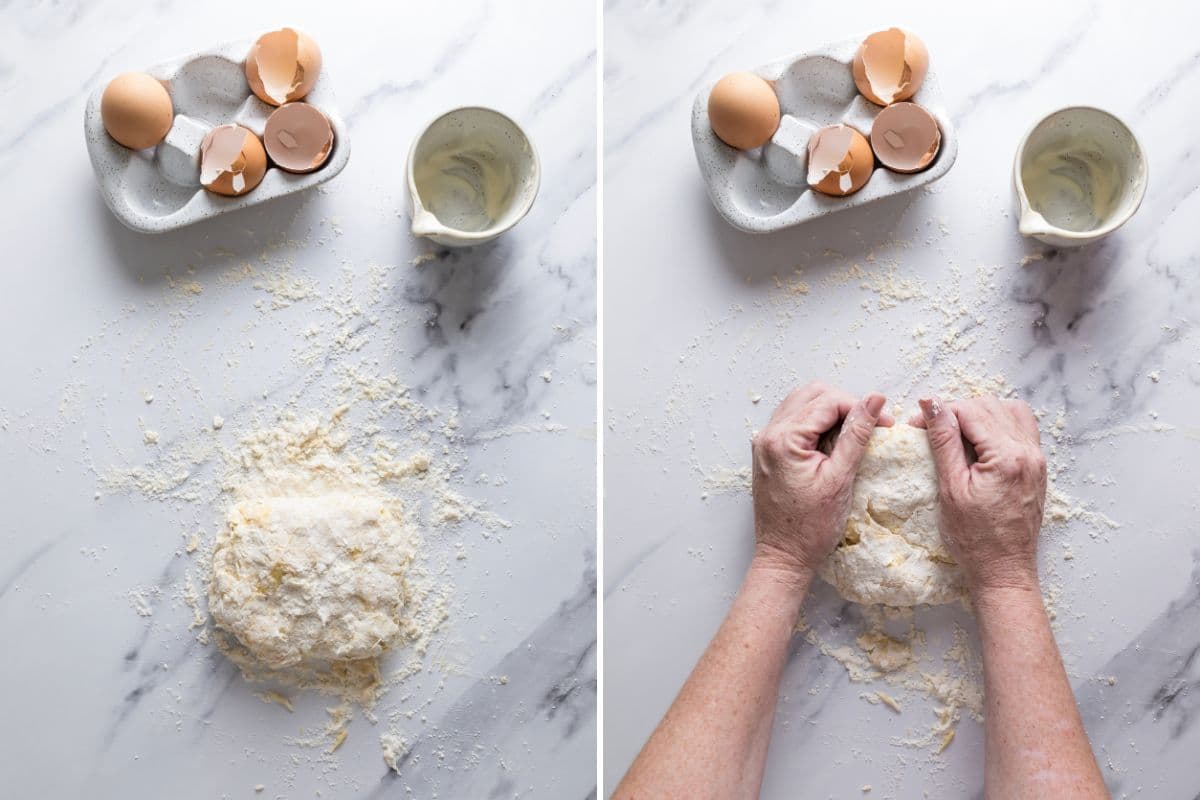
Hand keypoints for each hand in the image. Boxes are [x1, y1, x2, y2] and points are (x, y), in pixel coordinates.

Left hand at [751, 383, 891, 579]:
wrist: (784, 556)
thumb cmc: (810, 528)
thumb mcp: (840, 478)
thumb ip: (857, 435)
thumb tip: (875, 400)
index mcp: (783, 439)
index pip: (827, 401)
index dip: (860, 407)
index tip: (885, 423)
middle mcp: (768, 435)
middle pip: (812, 395)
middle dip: (845, 404)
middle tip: (871, 426)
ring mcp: (765, 442)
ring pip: (802, 404)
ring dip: (831, 412)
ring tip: (854, 435)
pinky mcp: (768, 452)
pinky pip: (794, 422)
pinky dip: (816, 424)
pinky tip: (834, 443)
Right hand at [910, 396, 1046, 594]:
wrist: (1004, 569)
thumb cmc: (974, 538)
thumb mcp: (951, 487)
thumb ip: (943, 441)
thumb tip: (931, 404)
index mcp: (1008, 457)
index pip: (971, 411)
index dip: (940, 413)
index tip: (916, 426)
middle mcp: (1029, 452)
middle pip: (990, 406)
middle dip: (957, 412)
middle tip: (932, 431)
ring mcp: (1037, 459)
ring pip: (1008, 411)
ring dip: (979, 415)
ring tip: (956, 435)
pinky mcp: (1037, 467)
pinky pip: (1021, 428)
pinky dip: (998, 425)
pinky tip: (979, 443)